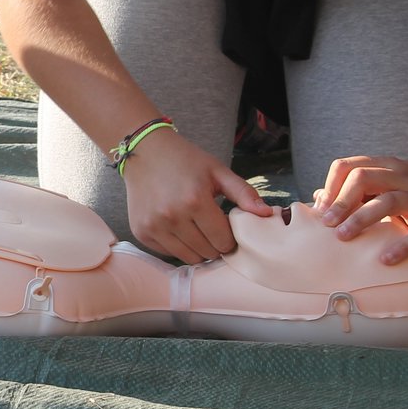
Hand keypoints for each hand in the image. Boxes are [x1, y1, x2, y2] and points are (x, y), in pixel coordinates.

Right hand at [121, 128, 270, 263]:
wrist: (144, 151)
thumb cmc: (185, 160)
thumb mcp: (218, 171)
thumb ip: (244, 193)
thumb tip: (267, 214)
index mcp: (195, 201)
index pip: (224, 241)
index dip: (229, 236)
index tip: (225, 224)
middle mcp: (172, 217)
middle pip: (207, 252)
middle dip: (214, 243)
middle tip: (210, 225)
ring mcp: (153, 226)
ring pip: (188, 257)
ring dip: (196, 247)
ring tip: (195, 227)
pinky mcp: (141, 232)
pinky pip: (168, 253)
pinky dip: (176, 245)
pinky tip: (176, 226)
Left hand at [313, 154, 407, 264]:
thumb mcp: (383, 183)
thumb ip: (353, 190)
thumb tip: (318, 199)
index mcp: (384, 166)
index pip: (349, 166)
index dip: (331, 186)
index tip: (320, 209)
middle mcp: (402, 177)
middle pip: (364, 178)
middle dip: (341, 202)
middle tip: (327, 224)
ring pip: (388, 201)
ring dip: (360, 218)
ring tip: (342, 236)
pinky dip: (402, 246)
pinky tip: (384, 259)